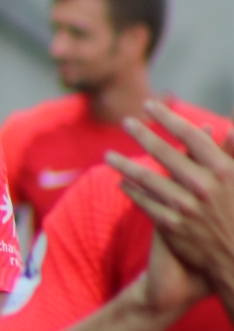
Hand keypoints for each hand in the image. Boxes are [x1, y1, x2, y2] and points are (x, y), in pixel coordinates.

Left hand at [110, 102, 233, 299]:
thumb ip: (233, 156)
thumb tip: (229, 129)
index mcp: (223, 171)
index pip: (190, 135)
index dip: (168, 118)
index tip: (150, 106)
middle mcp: (201, 185)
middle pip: (163, 152)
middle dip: (142, 134)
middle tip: (126, 121)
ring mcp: (184, 205)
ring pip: (146, 178)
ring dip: (125, 165)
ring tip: (108, 155)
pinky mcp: (170, 225)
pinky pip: (144, 203)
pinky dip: (132, 192)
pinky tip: (122, 184)